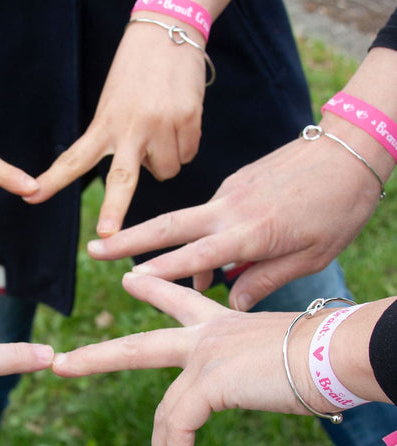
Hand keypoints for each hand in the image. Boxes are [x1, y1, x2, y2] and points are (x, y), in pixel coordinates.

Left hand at [25, 17, 206, 236]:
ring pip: (166, 171)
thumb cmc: (135, 71)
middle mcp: (131, 127)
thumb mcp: (112, 101)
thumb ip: (117, 136)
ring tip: (160, 126)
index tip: (30, 197)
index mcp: (105, 123)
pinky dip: (183, 145)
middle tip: (107, 234)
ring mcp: (161, 124)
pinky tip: (178, 119)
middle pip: (122, 180)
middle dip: (114, 210)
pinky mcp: (188, 118)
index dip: (53, 181)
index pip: (74, 159)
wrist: (169, 28)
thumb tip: (143, 170)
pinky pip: (187, 154)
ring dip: (164, 158)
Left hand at [52, 273, 322, 445]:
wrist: (339, 354)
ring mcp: (203, 356)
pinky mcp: (209, 381)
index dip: (152, 289)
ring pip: (164, 410)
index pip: (176, 302)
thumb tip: (239, 384)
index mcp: (220, 324)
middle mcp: (205, 335)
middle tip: (61, 365)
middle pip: (136, 348)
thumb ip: (244, 367)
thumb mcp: (272, 356)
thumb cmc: (319, 357)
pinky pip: (180, 426)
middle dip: (96, 358)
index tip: (130, 278)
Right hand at [86, 134, 382, 309]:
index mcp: (251, 232)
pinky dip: (201, 233)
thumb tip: (230, 298)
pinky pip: (209, 213)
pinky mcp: (236, 180)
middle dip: (128, 238)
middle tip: (93, 247)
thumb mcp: (312, 255)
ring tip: (146, 267)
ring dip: (162, 243)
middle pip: (168, 225)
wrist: (352, 147)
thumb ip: (265, 277)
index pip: (197, 256)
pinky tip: (211, 251)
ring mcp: (230, 191)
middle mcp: (231, 209)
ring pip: (187, 222)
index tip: (128, 278)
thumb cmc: (340, 206)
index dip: (162, 269)